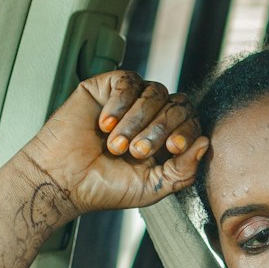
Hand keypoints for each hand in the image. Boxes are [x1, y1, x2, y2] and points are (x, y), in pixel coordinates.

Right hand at [14, 69, 208, 220]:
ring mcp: (130, 100)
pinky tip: (104, 124)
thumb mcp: (153, 186)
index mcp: (166, 138)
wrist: (63, 181)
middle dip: (158, 130)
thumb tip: (205, 142)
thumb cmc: (105, 187)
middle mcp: (152, 115)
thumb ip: (184, 171)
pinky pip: (128, 81)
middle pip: (177, 105)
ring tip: (115, 145)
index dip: (187, 132)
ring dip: (137, 120)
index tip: (173, 149)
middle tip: (136, 152)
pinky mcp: (106, 87)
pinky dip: (120, 103)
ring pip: (155, 92)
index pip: (192, 122)